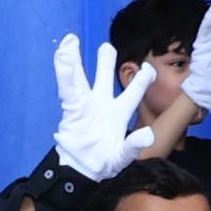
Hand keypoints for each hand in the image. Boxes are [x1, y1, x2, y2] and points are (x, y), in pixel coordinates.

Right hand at [52, 34, 154, 181]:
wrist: (83, 170)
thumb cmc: (104, 162)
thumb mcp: (123, 156)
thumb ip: (134, 145)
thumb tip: (148, 135)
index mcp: (119, 113)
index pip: (134, 92)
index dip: (142, 80)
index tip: (148, 67)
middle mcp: (102, 104)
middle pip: (103, 77)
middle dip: (105, 61)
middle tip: (107, 46)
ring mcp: (85, 105)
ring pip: (80, 78)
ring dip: (74, 61)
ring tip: (70, 41)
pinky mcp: (71, 109)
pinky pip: (68, 89)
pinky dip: (65, 74)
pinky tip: (62, 57)